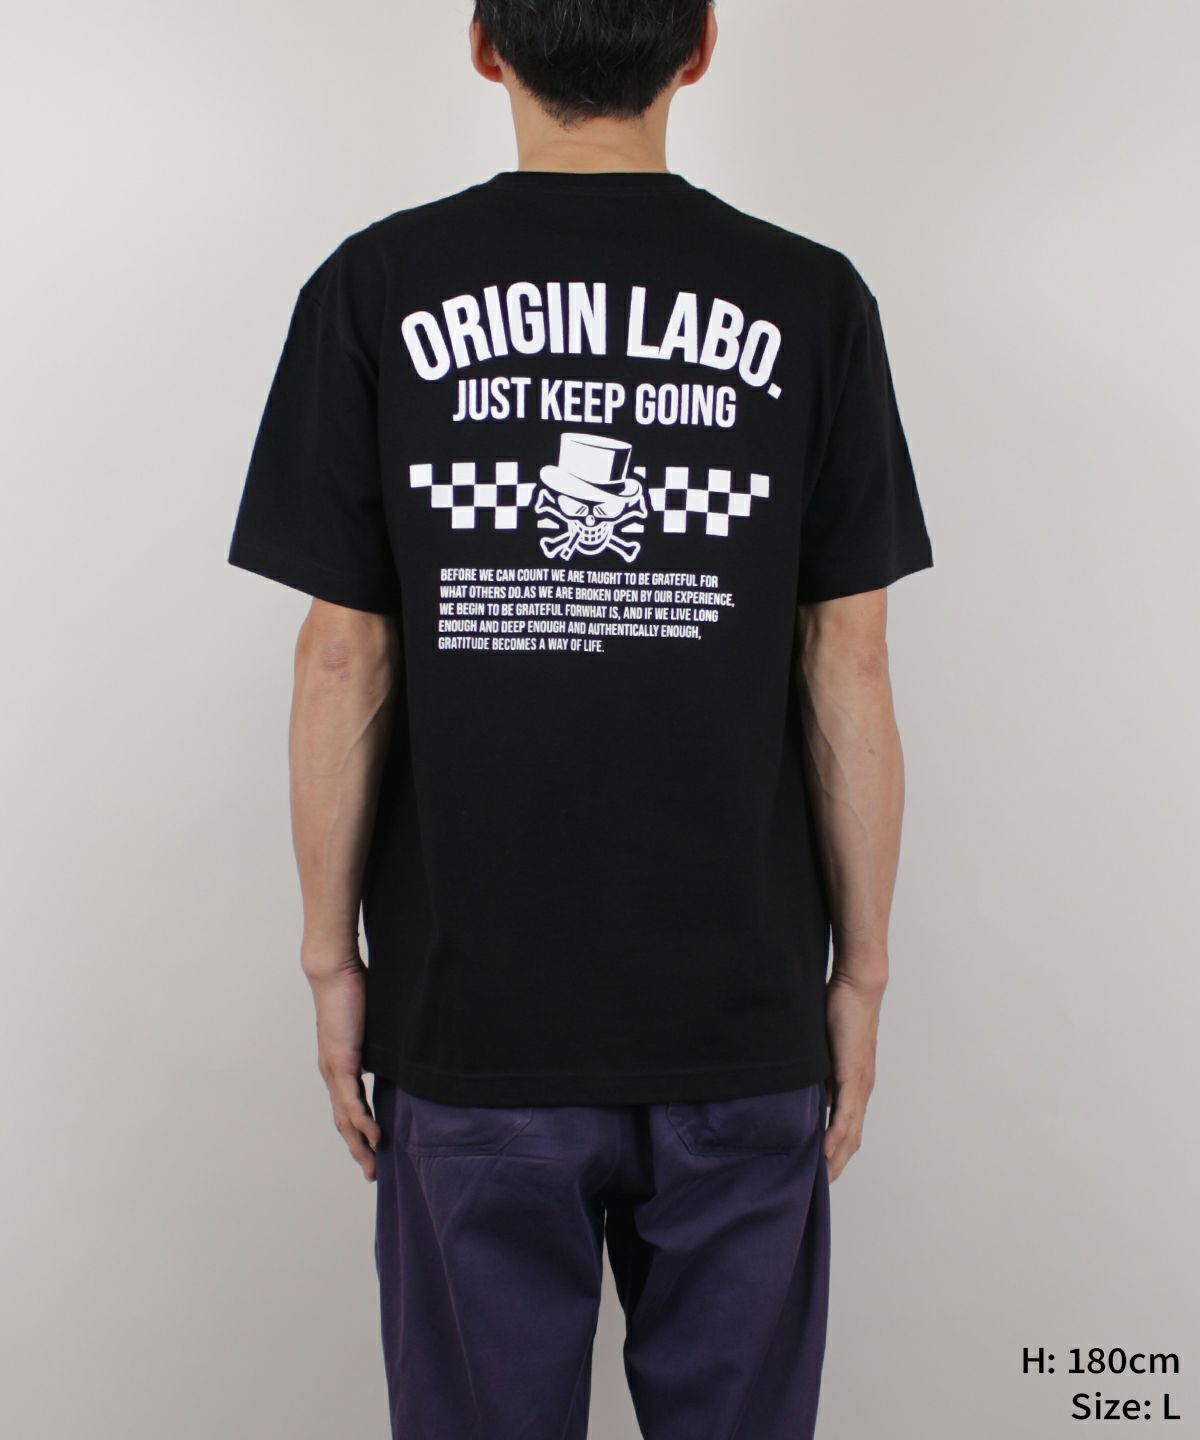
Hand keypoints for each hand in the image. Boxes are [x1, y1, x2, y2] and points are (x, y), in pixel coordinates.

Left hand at [303, 948, 381, 1180]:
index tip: (372, 1150)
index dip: (358, 1131)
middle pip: (343, 1121)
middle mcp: (332, 1073)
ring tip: (372, 1165)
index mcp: (339, 1065)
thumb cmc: (352, 989)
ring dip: (358, 1144)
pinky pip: (351, 1101)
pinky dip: (361, 1122)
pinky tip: (373, 1137)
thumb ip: (381, 1041)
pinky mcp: (340, 1062)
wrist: (333, 972)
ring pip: (345, 1118)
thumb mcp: (373, 1024)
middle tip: (371, 1172)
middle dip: (357, 1149)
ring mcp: (334, 1070)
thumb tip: (400, 1049)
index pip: (348, 1107)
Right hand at [823, 968, 884, 1180]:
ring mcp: (859, 1083)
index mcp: (854, 1084)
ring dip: (837, 1157)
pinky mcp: (852, 1073)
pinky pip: (845, 1113)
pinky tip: (826, 1152)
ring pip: (850, 1132)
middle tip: (819, 1186)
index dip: (836, 1151)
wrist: (857, 987)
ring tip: (822, 1179)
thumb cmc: (839, 1010)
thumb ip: (815, 1069)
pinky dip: (836, 1135)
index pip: (848, 1127)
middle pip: (852, 1138)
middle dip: (837, 1164)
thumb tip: (799, 1085)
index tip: (820, 1170)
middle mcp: (861, 1089)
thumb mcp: (822, 1048)